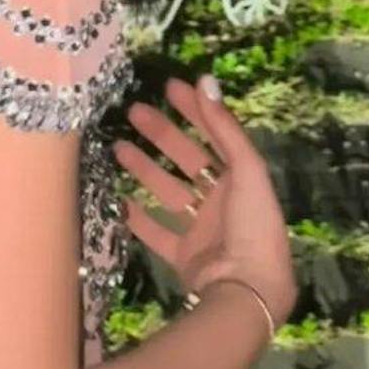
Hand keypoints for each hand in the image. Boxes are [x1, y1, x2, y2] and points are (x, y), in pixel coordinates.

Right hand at [112, 74, 297, 329]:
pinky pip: (157, 231)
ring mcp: (202, 229)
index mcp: (241, 178)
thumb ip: (223, 126)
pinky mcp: (184, 256)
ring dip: (144, 169)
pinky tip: (117, 198)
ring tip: (117, 147)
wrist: (247, 289)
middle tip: (133, 112)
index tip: (169, 87)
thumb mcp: (246, 168)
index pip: (215, 134)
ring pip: (168, 191)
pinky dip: (137, 217)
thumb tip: (204, 79)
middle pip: (187, 159)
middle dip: (161, 134)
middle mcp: (222, 199)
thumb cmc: (252, 224)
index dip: (195, 109)